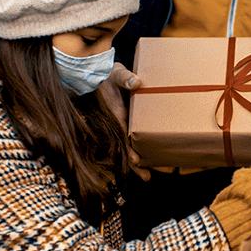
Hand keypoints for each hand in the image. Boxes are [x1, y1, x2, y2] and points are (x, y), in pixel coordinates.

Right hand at [99, 62, 150, 180]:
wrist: (101, 74)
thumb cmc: (111, 75)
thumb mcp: (117, 73)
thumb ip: (125, 77)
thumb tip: (137, 82)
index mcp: (115, 115)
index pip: (122, 135)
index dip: (128, 149)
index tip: (135, 161)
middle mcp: (117, 124)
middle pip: (125, 147)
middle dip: (134, 164)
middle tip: (147, 177)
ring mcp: (121, 125)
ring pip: (128, 147)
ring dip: (137, 163)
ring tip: (148, 177)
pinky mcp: (126, 124)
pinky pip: (132, 139)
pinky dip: (140, 150)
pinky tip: (149, 161)